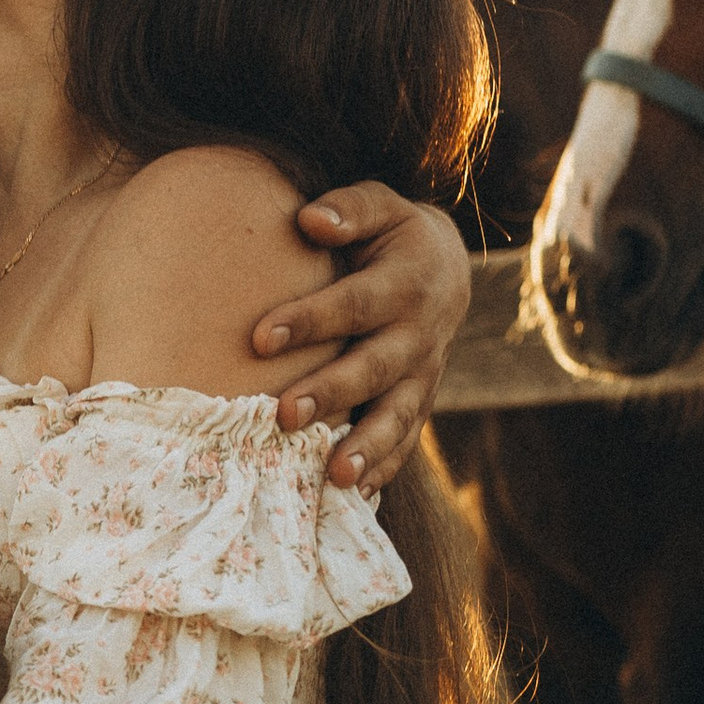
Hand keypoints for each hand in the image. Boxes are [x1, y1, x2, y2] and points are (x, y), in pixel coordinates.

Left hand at [255, 187, 471, 486]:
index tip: (259, 338)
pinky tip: (353, 497)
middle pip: (375, 368)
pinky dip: (383, 469)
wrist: (444, 266)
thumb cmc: (389, 234)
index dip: (309, 321)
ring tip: (334, 477)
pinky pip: (405, 441)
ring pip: (397, 416)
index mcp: (407, 282)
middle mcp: (420, 334)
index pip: (354, 304)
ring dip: (366, 448)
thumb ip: (349, 210)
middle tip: (283, 416)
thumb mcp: (379, 207)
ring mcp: (423, 374)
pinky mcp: (419, 402)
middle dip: (331, 393)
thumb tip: (310, 219)